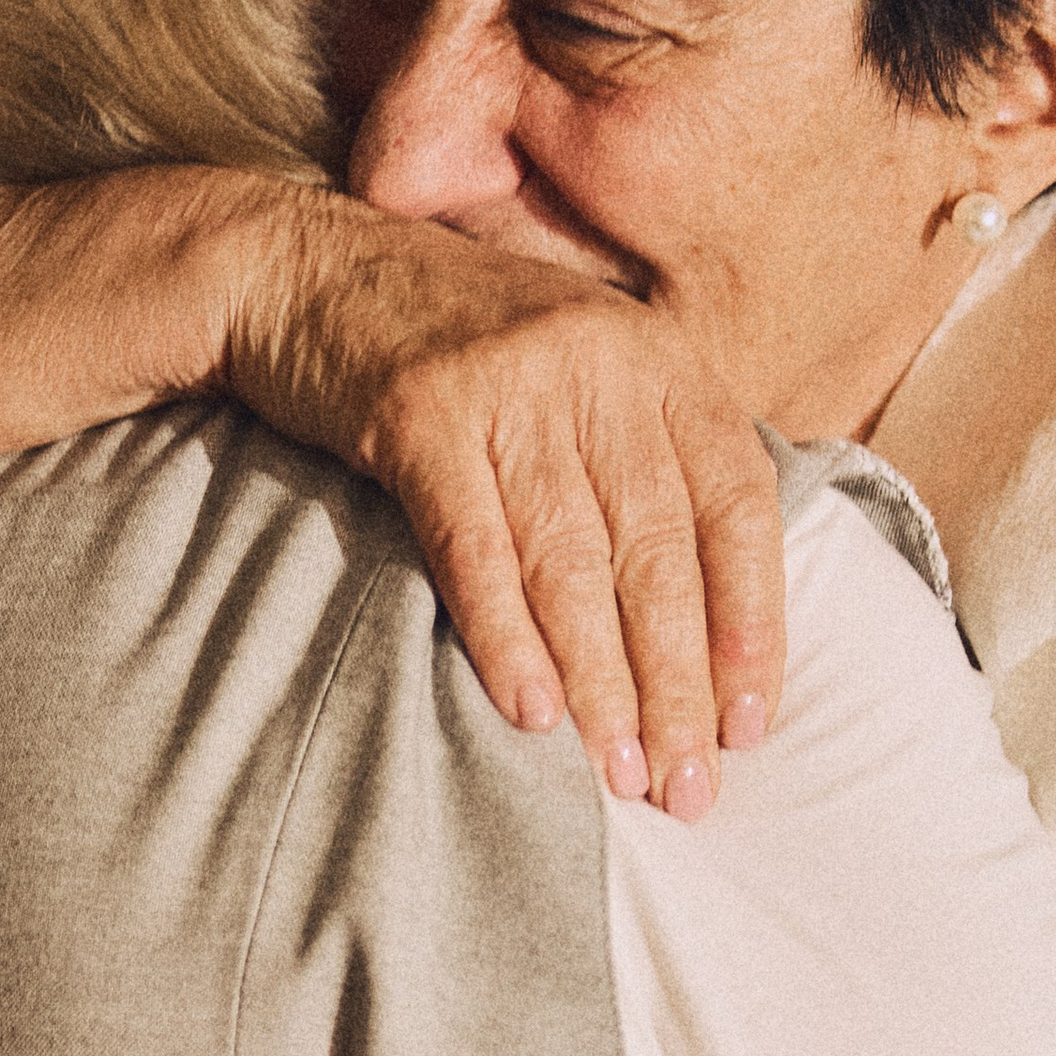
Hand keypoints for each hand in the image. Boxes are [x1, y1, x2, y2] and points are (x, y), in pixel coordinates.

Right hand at [228, 193, 785, 818]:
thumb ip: (641, 459)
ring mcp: (510, 382)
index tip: (750, 721)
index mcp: (655, 358)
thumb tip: (705, 620)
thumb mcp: (574, 372)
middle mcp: (598, 361)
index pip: (737, 501)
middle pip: (660, 548)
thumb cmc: (449, 346)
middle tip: (687, 786)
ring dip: (603, 682)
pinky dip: (506, 635)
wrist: (302, 270)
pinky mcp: (421, 412)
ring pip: (575, 559)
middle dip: (678, 682)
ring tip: (619, 775)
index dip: (753, 617)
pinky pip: (477, 545)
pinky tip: (530, 710)